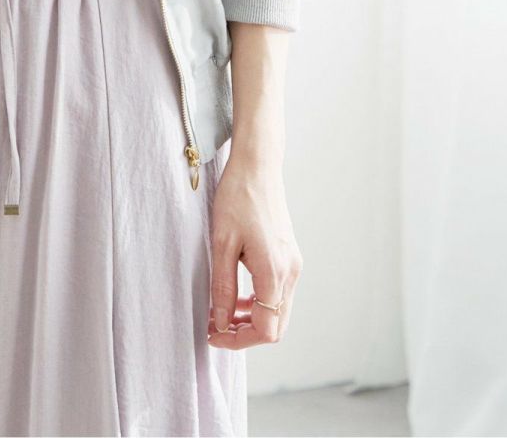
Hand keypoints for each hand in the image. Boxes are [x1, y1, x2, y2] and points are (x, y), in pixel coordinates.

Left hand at [206, 150, 302, 347]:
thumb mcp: (221, 244)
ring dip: (252, 319)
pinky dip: (259, 302)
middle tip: (215, 328)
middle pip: (276, 326)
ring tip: (221, 313)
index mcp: (275, 273)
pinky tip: (237, 295)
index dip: (238, 340)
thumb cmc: (236, 198)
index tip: (213, 335)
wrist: (257, 166)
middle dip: (245, 334)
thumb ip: (223, 287)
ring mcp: (293, 264)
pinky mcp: (289, 256)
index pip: (265, 329)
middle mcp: (290, 273)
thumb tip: (222, 323)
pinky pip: (278, 293)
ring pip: (278, 311)